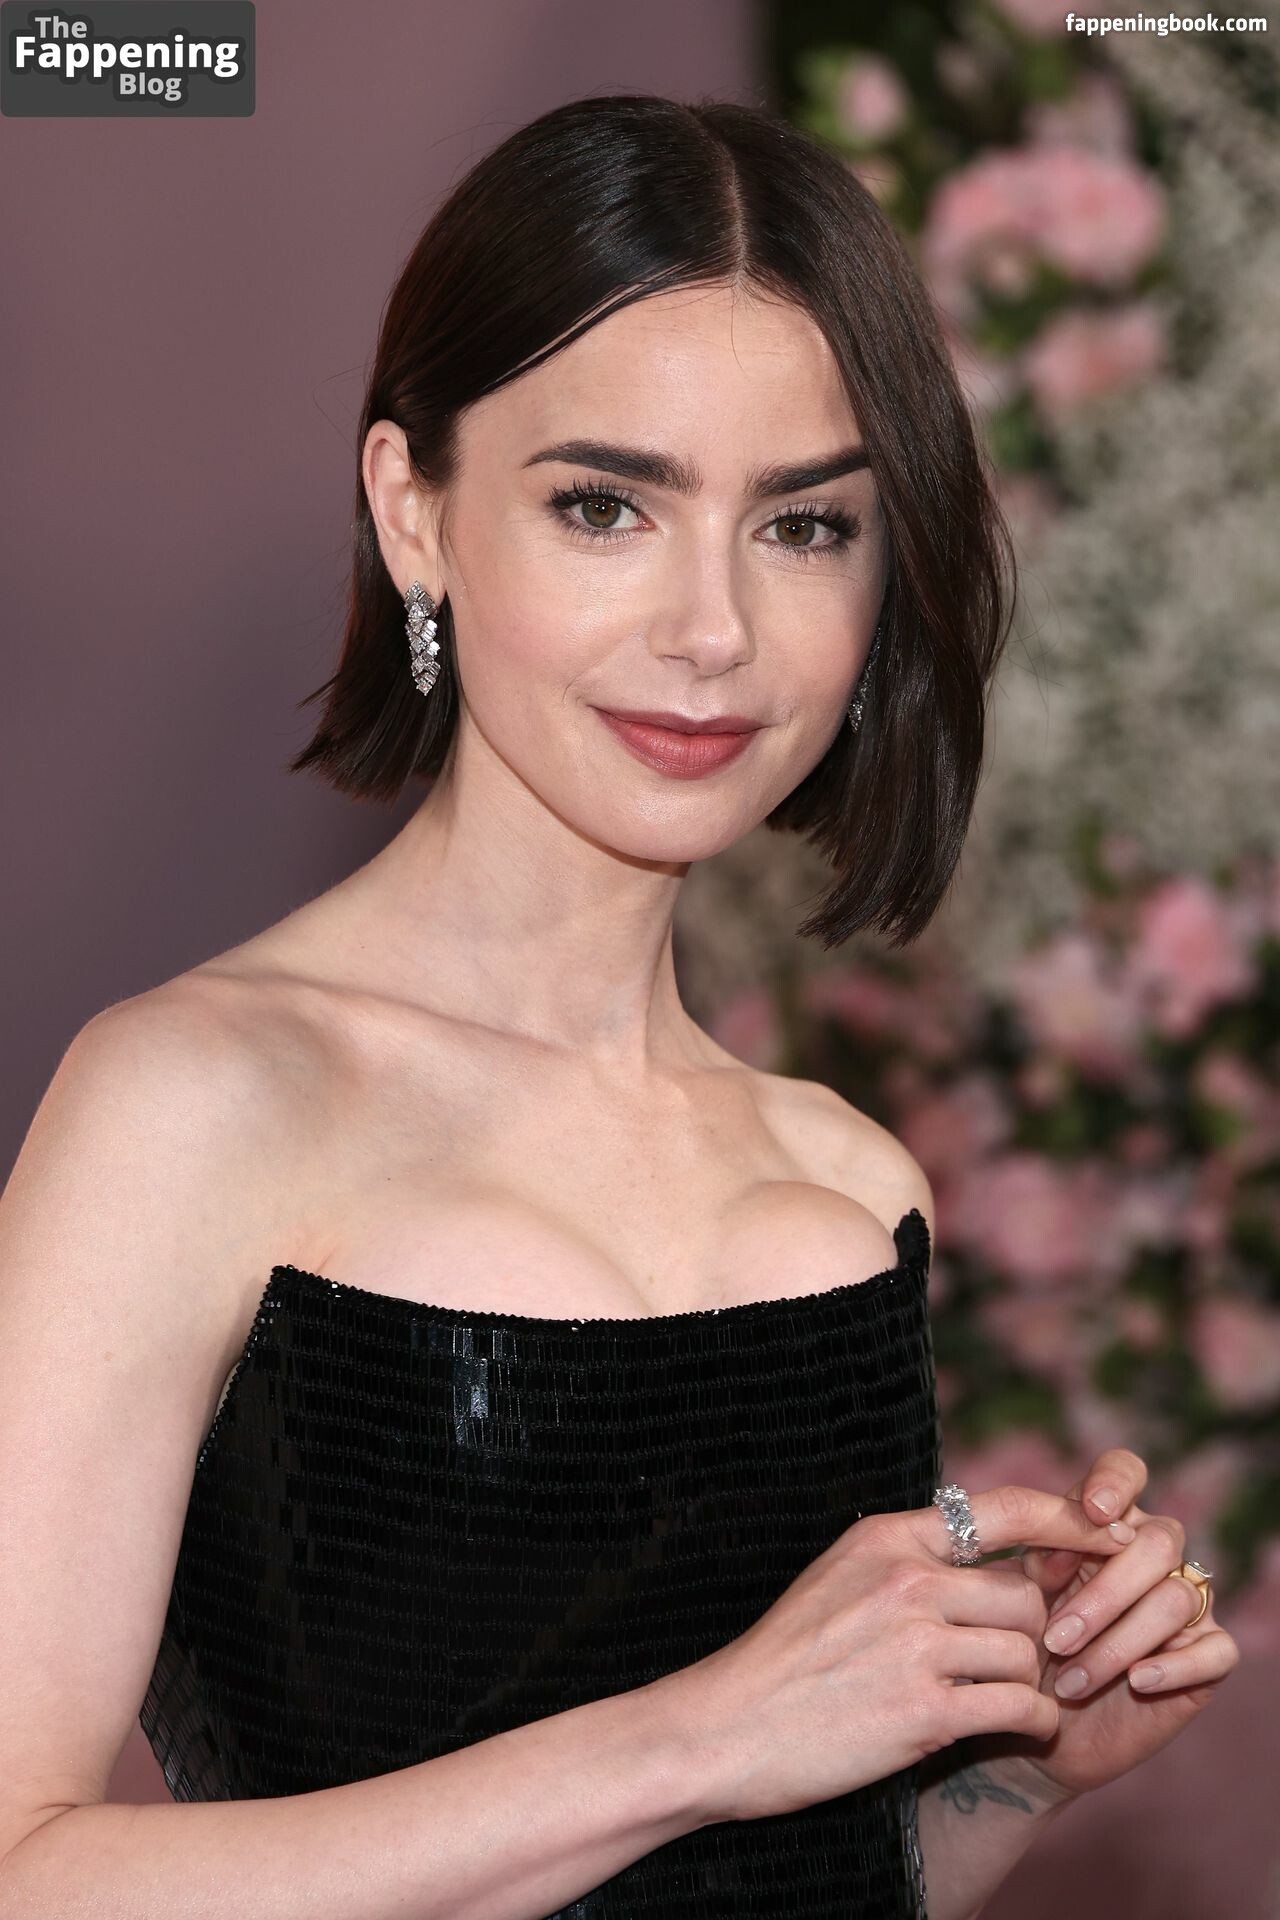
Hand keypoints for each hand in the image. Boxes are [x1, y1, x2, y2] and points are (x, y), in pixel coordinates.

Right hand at [656, 1482, 1131, 1824]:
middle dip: (1038, 1632)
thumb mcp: (840, 1575)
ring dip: (1032, 1681)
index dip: (1070, 1520)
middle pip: (1028, 1595)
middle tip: (1023, 1660)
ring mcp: (916, 1645)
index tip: (1108, 1535)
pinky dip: (1034, 1722)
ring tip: (1009, 1699)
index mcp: (888, 1538)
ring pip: (1028, 1652)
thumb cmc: (786, 1658)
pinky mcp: (924, 1713)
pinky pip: (1021, 1708)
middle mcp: (906, 1581)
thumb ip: (907, 1557)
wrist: (727, 1727)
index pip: (1006, 1509)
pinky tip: (1020, 1729)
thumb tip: (983, 1547)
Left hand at [961, 1447, 1240, 1810]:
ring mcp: (1186, 1603)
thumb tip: (1060, 1545)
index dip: (1115, 1482)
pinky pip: (1217, 1650)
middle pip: (1158, 1542)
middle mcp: (1153, 1554)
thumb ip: (1036, 1559)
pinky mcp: (1206, 1656)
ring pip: (1176, 1599)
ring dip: (1118, 1641)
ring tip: (1070, 1679)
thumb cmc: (1024, 1643)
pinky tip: (1136, 1680)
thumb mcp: (1017, 1596)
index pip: (1125, 1472)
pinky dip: (1175, 1666)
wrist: (1037, 1720)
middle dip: (1102, 1593)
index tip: (1092, 1508)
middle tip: (1053, 1638)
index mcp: (1105, 1522)